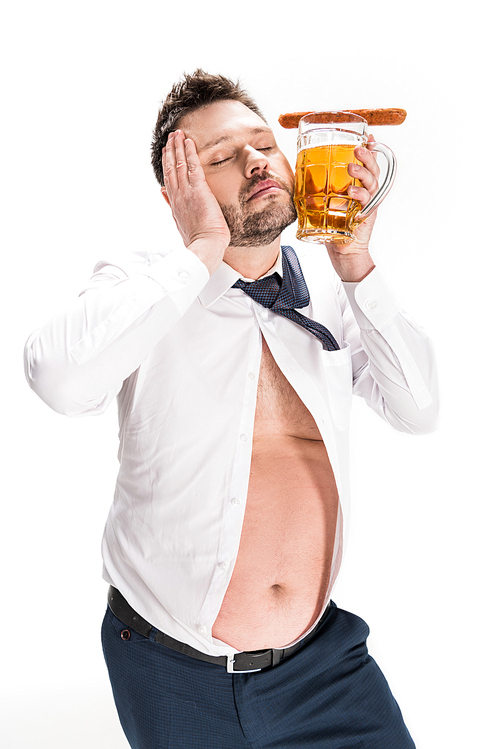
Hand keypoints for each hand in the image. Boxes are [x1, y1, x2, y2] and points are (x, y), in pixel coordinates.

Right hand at [162, 130, 229, 273]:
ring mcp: (187, 192)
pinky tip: (188, 142)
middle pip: (171, 168)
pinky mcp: (198, 190)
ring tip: (178, 133)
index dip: (166, 163)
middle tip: (170, 136)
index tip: (165, 152)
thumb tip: (163, 193)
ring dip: (178, 147)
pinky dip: (190, 153)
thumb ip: (172, 205)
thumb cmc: (198, 240)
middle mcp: (177, 195)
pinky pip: (192, 166)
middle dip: (171, 150)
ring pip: (179, 164)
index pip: (169, 178)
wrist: (204, 246)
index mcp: (174, 203)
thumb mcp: (180, 222)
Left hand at [325, 134, 379, 280]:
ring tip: (351, 168)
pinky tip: (351, 191)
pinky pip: (367, 201)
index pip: (366, 164)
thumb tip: (298, 171)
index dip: (369, 150)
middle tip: (357, 148)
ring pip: (373, 182)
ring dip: (363, 172)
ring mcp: (369, 203)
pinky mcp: (368, 215)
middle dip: (367, 156)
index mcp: (359, 185)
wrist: (341, 251)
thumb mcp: (323, 202)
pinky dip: (361, 195)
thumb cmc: (332, 226)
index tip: (368, 136)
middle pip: (373, 168)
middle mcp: (367, 192)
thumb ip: (316, 187)